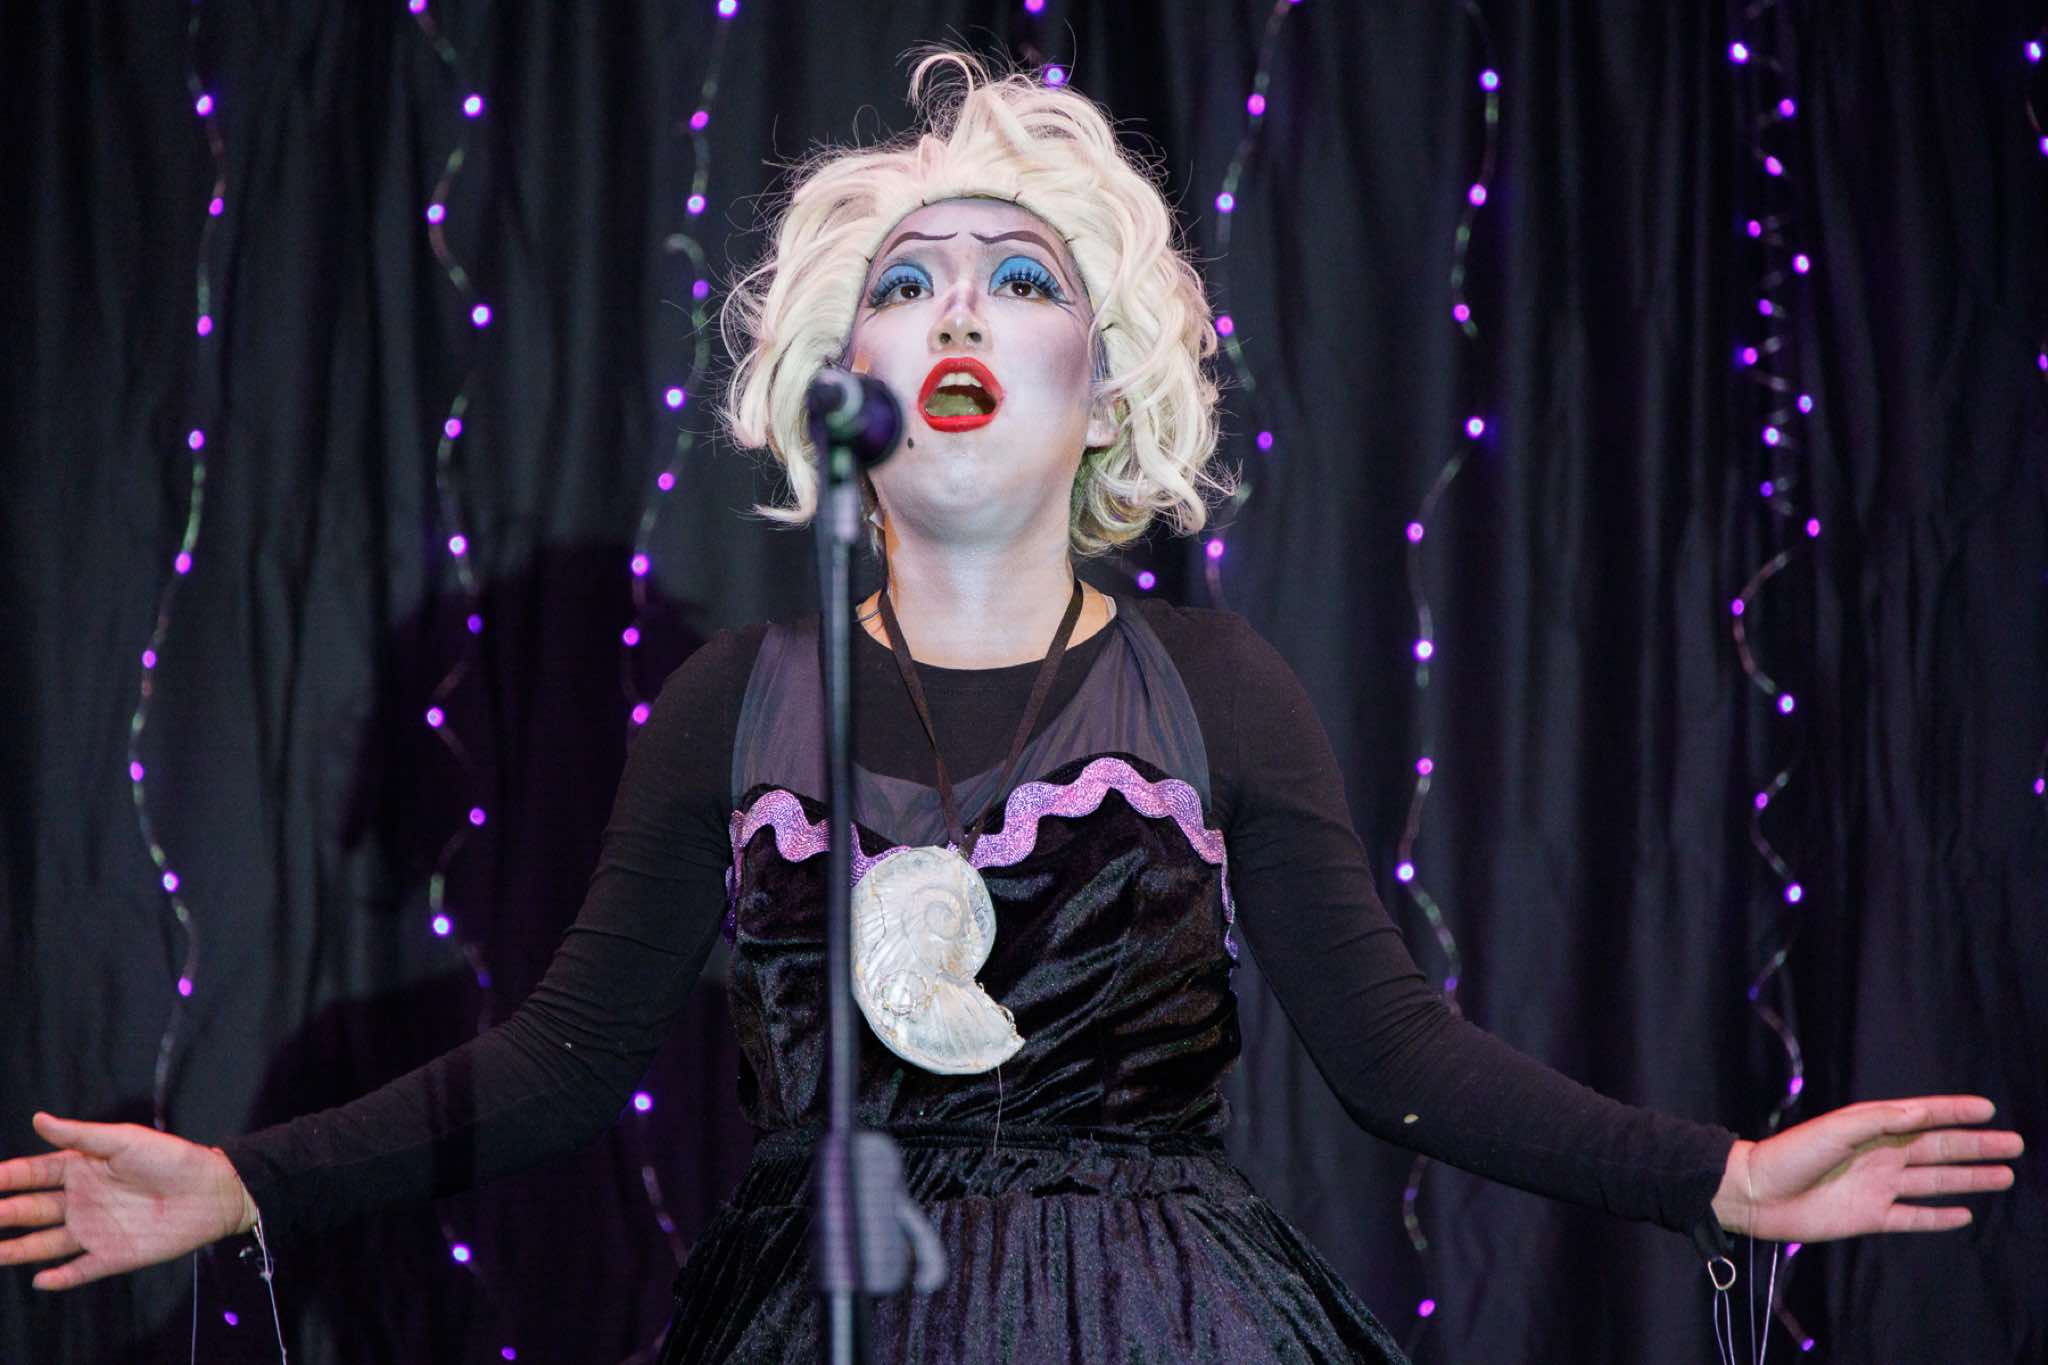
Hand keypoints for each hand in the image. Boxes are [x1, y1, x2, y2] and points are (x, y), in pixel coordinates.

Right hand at [0, 1112, 258, 1289]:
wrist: (214, 1190)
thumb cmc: (172, 1158)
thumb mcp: (124, 1140)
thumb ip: (80, 1135)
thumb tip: (38, 1119)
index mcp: (82, 1169)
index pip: (33, 1174)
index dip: (6, 1178)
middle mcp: (82, 1201)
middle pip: (30, 1210)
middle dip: (1, 1213)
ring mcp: (94, 1230)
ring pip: (43, 1244)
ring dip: (16, 1249)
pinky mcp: (112, 1255)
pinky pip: (79, 1271)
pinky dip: (60, 1278)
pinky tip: (40, 1280)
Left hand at [1712, 1095, 2022, 1242]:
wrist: (1757, 1194)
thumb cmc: (1791, 1154)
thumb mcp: (1836, 1129)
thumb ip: (1879, 1120)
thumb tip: (1923, 1112)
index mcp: (1872, 1130)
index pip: (1923, 1117)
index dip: (1955, 1112)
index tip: (1988, 1109)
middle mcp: (1879, 1156)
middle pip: (1938, 1149)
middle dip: (1976, 1146)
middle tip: (2014, 1144)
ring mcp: (1877, 1187)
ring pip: (1934, 1182)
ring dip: (1969, 1179)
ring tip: (2004, 1175)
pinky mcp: (1870, 1217)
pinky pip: (1912, 1217)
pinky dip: (1938, 1218)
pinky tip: (1964, 1214)